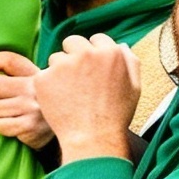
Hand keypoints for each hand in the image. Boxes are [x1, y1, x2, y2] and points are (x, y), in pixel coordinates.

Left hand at [0, 50, 53, 148]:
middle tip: (1, 99)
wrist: (71, 131)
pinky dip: (1, 127)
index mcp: (36, 74)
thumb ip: (22, 75)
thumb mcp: (42, 85)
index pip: (8, 60)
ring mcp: (31, 107)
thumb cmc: (46, 108)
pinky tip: (13, 126)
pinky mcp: (28, 126)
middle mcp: (34, 89)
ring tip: (10, 115)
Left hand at [32, 34, 140, 160]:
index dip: (95, 54)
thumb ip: (130, 62)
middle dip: (74, 56)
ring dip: (60, 71)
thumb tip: (120, 46)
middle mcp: (86, 53)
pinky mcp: (44, 77)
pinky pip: (44, 75)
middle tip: (78, 80)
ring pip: (56, 58)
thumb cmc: (116, 116)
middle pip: (73, 42)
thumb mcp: (134, 88)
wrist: (93, 139)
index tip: (93, 70)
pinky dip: (48, 86)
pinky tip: (59, 101)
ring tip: (70, 94)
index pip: (97, 39)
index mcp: (110, 53)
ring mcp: (63, 65)